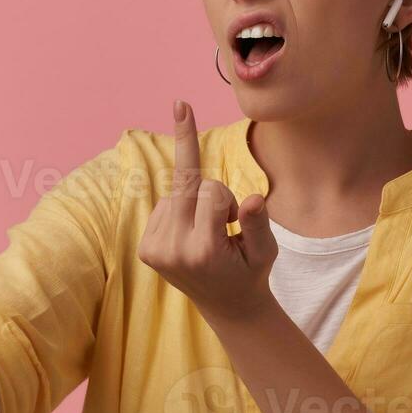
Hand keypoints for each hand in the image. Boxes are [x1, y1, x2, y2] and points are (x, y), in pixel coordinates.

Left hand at [137, 100, 278, 322]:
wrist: (228, 307)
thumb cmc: (251, 273)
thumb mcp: (265, 251)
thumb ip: (258, 223)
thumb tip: (251, 200)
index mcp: (203, 251)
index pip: (212, 192)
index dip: (226, 194)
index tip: (180, 105)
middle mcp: (173, 250)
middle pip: (190, 186)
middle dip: (206, 181)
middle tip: (208, 177)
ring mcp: (155, 250)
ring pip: (178, 193)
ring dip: (197, 204)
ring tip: (209, 238)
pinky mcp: (146, 248)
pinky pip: (166, 205)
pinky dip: (182, 212)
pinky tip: (192, 238)